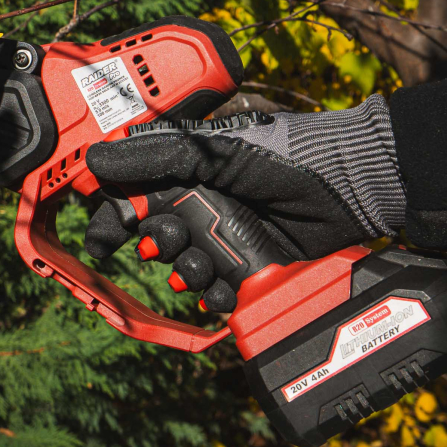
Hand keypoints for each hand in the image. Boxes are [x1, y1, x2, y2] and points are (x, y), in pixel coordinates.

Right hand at [83, 96, 405, 276]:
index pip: (136, 195)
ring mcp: (228, 237)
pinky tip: (223, 289)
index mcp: (189, 172)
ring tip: (203, 269)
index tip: (101, 242)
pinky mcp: (251, 266)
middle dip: (157, 248)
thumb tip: (94, 161)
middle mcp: (204, 204)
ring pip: (185, 268)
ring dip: (187, 274)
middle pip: (156, 238)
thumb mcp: (217, 151)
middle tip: (166, 245)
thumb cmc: (287, 156)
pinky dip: (214, 295)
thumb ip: (156, 156)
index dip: (114, 219)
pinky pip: (217, 291)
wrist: (353, 188)